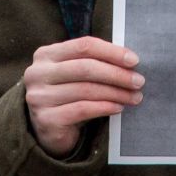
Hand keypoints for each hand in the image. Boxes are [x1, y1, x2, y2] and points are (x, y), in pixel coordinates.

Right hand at [22, 36, 141, 157]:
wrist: (49, 130)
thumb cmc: (68, 96)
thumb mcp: (75, 74)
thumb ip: (93, 62)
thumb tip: (130, 61)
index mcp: (46, 55)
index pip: (83, 46)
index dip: (111, 52)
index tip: (134, 61)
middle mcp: (37, 73)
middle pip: (85, 67)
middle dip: (117, 74)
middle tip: (139, 81)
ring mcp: (39, 97)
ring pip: (86, 90)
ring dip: (116, 93)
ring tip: (134, 97)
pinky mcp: (46, 119)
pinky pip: (82, 109)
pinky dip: (105, 107)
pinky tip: (118, 108)